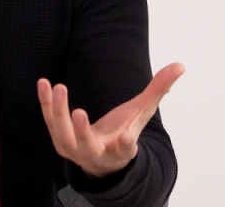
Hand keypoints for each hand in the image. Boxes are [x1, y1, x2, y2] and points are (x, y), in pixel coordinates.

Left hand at [37, 62, 184, 178]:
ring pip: (63, 134)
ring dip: (57, 112)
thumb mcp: (142, 112)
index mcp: (121, 152)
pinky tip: (44, 83)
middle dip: (81, 132)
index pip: (125, 151)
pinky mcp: (59, 139)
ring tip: (58, 87)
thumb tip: (180, 65)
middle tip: (79, 112)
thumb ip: (159, 89)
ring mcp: (74, 150)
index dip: (126, 145)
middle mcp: (96, 154)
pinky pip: (50, 121)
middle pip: (87, 147)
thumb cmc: (124, 131)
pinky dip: (46, 103)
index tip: (127, 137)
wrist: (102, 158)